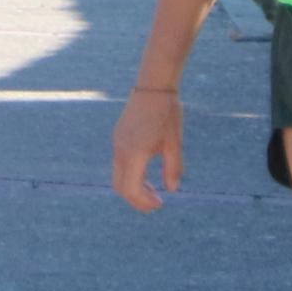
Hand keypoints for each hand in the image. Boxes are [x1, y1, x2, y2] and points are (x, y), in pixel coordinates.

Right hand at [112, 76, 184, 211]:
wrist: (153, 86)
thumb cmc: (167, 113)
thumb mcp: (175, 143)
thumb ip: (173, 168)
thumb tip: (172, 190)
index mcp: (135, 153)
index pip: (132, 189)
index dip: (144, 202)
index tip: (160, 204)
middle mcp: (121, 150)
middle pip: (120, 187)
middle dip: (136, 199)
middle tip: (156, 203)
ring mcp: (117, 143)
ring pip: (117, 176)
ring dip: (133, 188)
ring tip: (153, 190)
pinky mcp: (118, 138)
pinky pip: (119, 164)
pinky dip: (130, 175)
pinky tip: (145, 174)